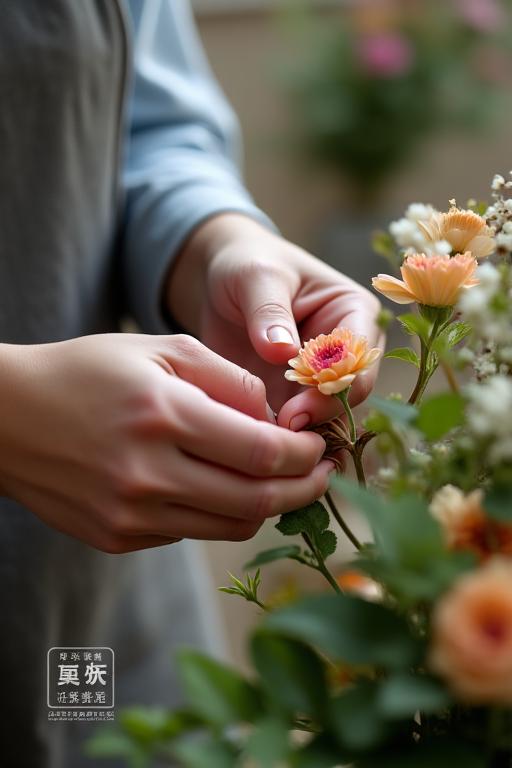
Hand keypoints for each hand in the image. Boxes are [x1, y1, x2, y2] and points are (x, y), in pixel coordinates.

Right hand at [0, 334, 331, 552]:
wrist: (9, 418)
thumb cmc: (88, 371)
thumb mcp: (160, 350)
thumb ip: (228, 380)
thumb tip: (276, 418)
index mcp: (163, 416)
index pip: (263, 452)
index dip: (306, 454)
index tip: (319, 446)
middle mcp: (148, 474)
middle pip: (257, 501)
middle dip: (304, 489)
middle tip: (322, 474)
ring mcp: (130, 515)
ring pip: (230, 527)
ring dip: (268, 507)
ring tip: (282, 484)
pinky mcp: (118, 538)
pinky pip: (191, 534)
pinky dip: (220, 514)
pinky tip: (222, 488)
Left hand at [168, 214, 383, 429]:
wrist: (221, 282)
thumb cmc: (248, 265)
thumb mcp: (256, 276)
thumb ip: (269, 311)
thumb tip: (282, 350)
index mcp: (354, 313)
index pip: (358, 359)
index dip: (334, 387)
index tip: (299, 407)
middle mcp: (347, 353)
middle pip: (349, 397)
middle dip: (320, 418)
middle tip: (282, 432)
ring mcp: (321, 380)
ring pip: (327, 420)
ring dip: (303, 436)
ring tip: (270, 447)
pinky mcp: (295, 399)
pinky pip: (298, 428)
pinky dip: (283, 440)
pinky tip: (261, 450)